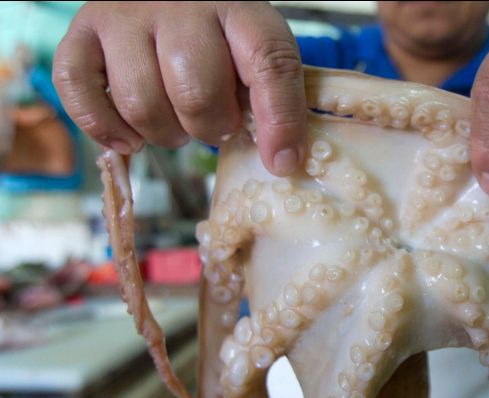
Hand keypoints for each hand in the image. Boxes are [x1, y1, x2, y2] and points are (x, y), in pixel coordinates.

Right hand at [53, 1, 306, 175]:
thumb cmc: (216, 39)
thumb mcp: (253, 54)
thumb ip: (268, 96)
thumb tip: (280, 161)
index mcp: (239, 8)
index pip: (268, 62)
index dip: (279, 120)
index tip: (282, 162)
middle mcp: (180, 5)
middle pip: (195, 93)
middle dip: (211, 128)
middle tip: (215, 126)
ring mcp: (125, 16)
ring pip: (141, 102)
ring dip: (164, 134)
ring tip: (177, 123)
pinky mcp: (83, 31)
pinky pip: (78, 89)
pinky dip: (103, 127)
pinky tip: (129, 137)